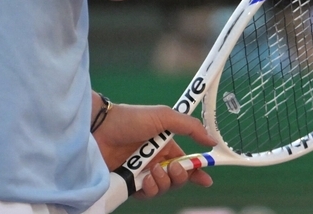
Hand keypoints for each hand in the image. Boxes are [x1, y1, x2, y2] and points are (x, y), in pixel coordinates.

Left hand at [91, 102, 215, 198]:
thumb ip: (190, 127)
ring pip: (163, 188)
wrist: (100, 128)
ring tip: (153, 170)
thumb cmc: (130, 119)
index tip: (207, 180)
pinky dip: (149, 189)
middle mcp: (155, 161)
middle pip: (177, 179)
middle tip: (172, 167)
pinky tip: (144, 179)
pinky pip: (146, 195)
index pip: (186, 162)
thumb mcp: (165, 116)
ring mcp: (141, 173)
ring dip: (163, 182)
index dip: (198, 172)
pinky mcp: (129, 183)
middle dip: (180, 176)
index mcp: (165, 145)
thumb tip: (212, 141)